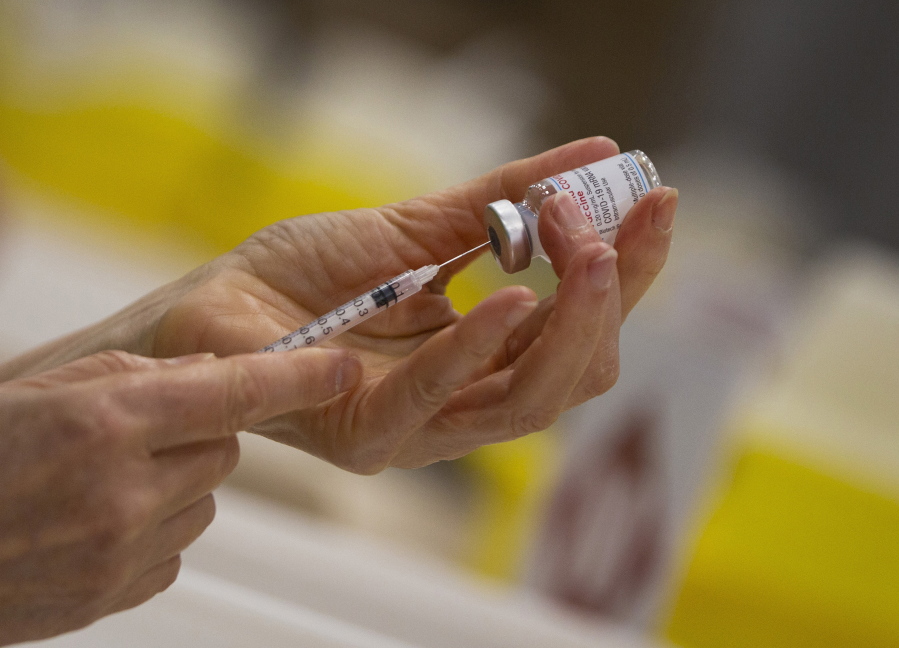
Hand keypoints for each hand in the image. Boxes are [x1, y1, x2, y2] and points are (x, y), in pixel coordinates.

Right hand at [0, 348, 359, 644]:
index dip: (296, 375)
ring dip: (175, 484)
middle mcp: (122, 487)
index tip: (340, 366)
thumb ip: (138, 378)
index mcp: (104, 420)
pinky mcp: (116, 593)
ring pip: (204, 500)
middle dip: (200, 434)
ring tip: (103, 482)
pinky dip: (154, 531)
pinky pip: (175, 549)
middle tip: (139, 433)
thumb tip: (214, 376)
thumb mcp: (47, 387)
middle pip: (225, 449)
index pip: (232, 391)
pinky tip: (97, 523)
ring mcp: (121, 549)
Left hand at [150, 137, 675, 472]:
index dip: (627, 274)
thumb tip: (600, 156)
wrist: (210, 308)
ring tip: (588, 250)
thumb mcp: (418, 227)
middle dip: (611, 300)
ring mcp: (420, 429)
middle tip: (622, 225)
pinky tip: (513, 298)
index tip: (656, 202)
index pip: (581, 333)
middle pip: (576, 374)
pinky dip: (478, 347)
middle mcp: (465, 402)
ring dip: (569, 324)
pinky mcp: (366, 436)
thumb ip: (504, 202)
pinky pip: (437, 398)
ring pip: (530, 400)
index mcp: (485, 359)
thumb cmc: (308, 277)